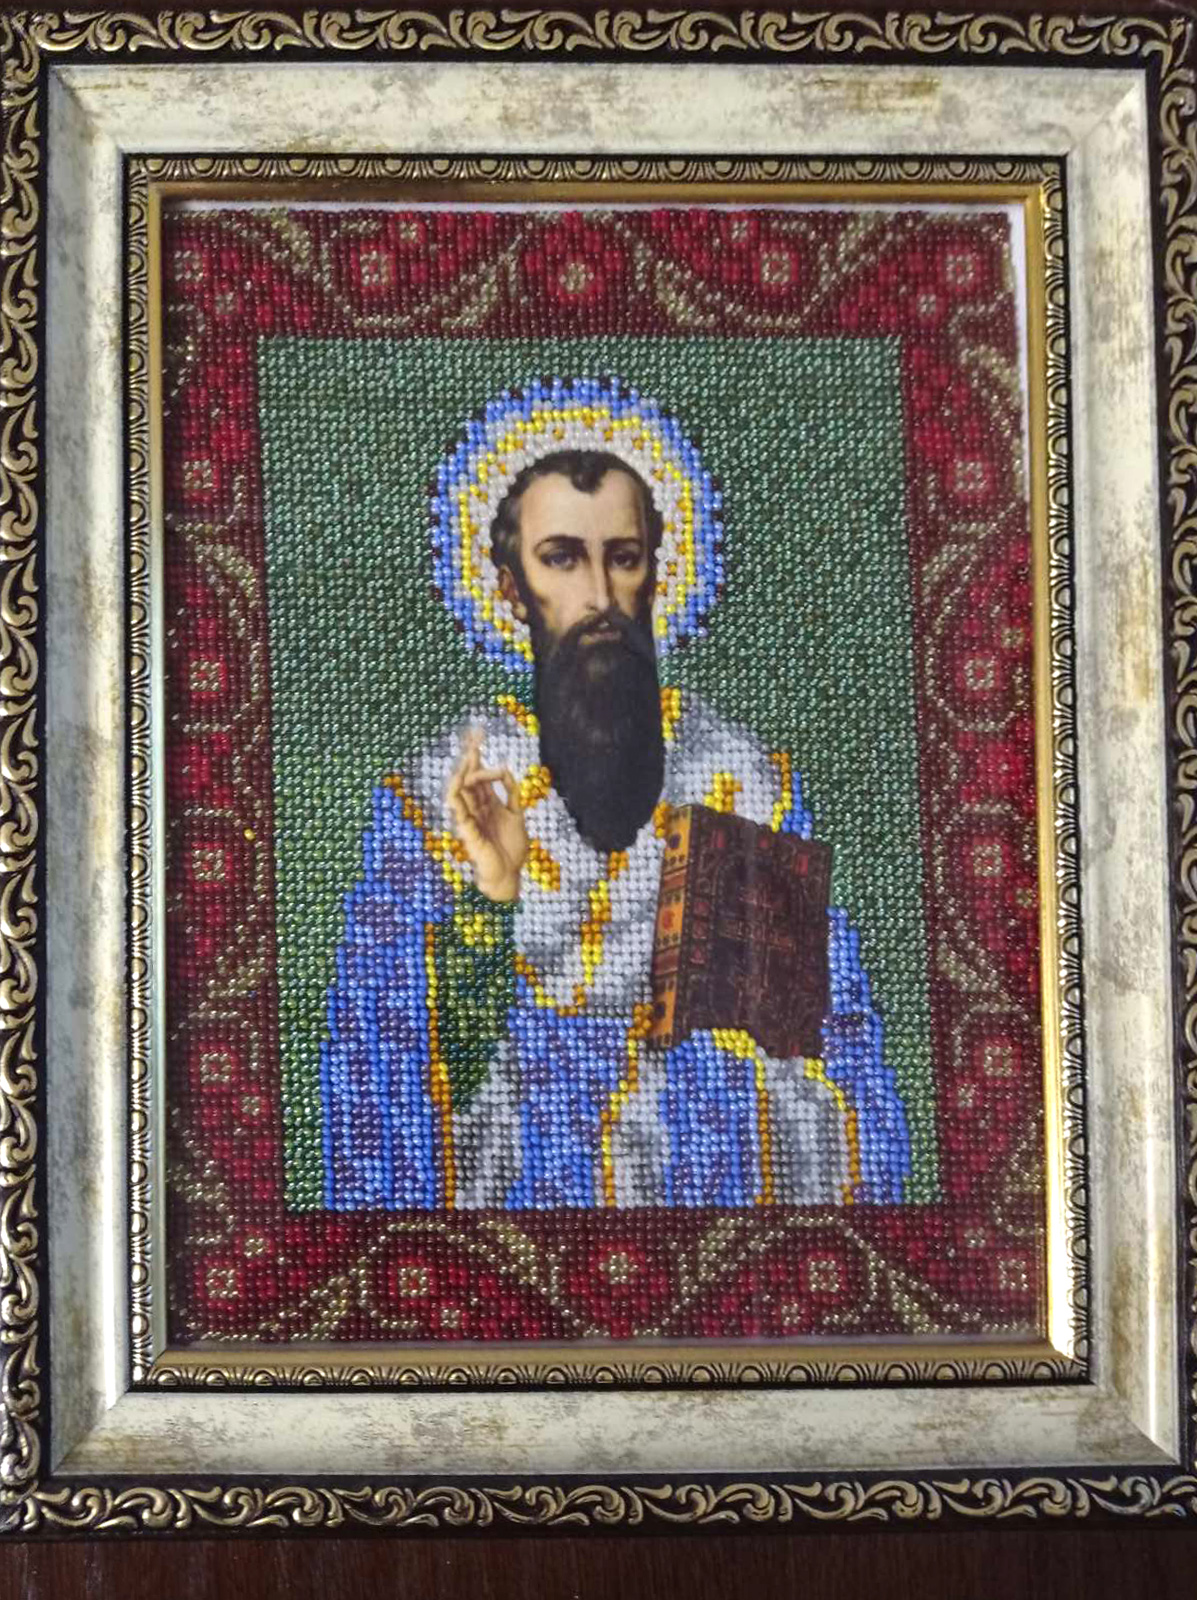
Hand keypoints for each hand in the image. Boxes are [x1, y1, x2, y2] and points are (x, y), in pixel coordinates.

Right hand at [445, 729, 528, 902]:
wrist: (509, 874)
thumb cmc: (511, 848)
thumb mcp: (516, 814)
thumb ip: (511, 793)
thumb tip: (504, 769)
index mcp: (488, 803)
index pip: (479, 774)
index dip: (478, 756)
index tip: (478, 735)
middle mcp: (476, 807)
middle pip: (469, 777)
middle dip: (470, 756)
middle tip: (473, 735)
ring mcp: (469, 817)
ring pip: (460, 789)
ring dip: (464, 770)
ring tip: (469, 753)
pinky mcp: (466, 829)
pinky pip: (457, 808)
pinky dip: (456, 792)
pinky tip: (458, 778)